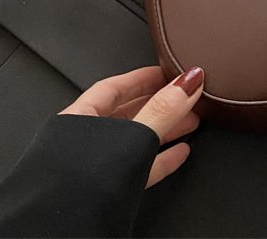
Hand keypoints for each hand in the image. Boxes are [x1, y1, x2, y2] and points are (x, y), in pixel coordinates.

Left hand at [60, 65, 203, 186]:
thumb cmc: (76, 191)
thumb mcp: (130, 139)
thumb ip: (161, 111)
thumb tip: (187, 82)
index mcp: (77, 120)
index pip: (114, 87)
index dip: (143, 78)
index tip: (168, 72)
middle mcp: (82, 143)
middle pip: (127, 114)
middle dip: (160, 104)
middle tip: (187, 96)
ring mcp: (94, 170)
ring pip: (134, 142)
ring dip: (164, 131)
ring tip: (190, 122)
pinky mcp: (107, 194)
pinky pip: (138, 168)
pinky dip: (160, 159)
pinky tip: (178, 155)